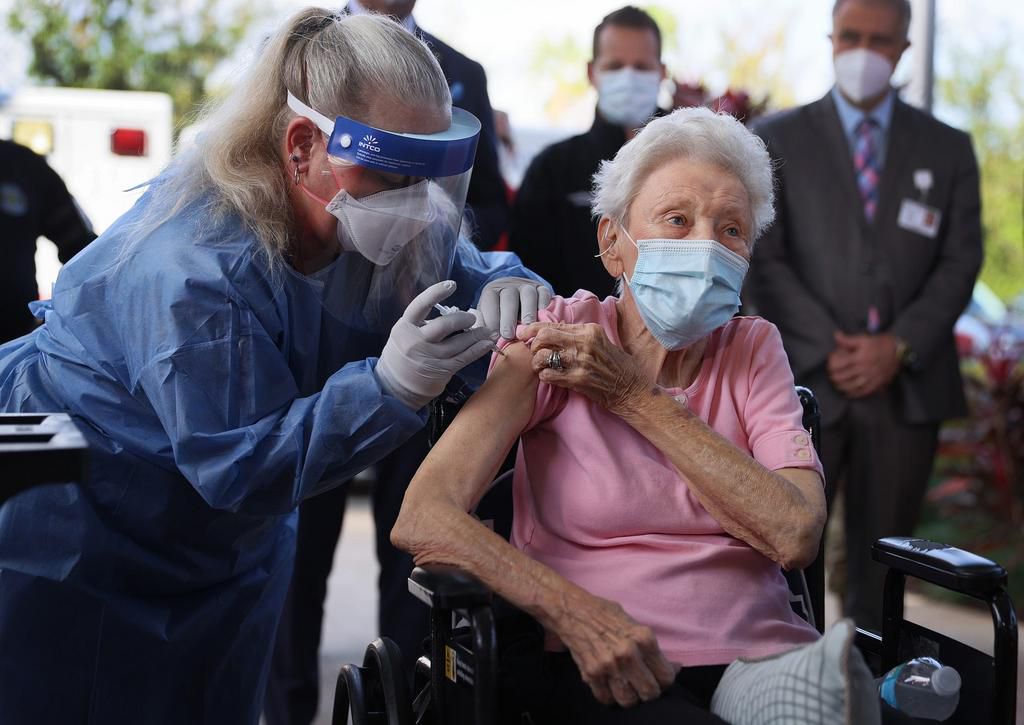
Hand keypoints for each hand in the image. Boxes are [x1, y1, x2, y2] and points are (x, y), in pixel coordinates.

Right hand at [376, 280, 498, 409]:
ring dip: (476, 335)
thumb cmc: (402, 354)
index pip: (421, 304)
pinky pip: (463, 358)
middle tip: (472, 318)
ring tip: (487, 331)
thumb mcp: (405, 334)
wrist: (394, 385)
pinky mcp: (441, 370)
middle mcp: (416, 341)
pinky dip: (477, 350)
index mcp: (405, 326)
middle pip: (444, 325)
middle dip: (462, 319)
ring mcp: (429, 357)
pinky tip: (486, 344)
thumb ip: (423, 323)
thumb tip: (453, 313)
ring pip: (458, 343)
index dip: (436, 292)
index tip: (452, 284)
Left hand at [478, 277, 551, 339]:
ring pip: (528, 295)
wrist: (516, 296)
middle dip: (508, 318)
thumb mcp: (487, 316)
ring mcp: (527, 286)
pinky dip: (544, 307)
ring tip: (527, 329)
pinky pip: (544, 295)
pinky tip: (541, 320)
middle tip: (508, 336)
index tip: (493, 336)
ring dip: (528, 313)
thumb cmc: (499, 313)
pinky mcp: (542, 289)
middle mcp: (509, 286)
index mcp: (492, 291)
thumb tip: (483, 340)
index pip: (490, 302)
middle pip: (509, 299)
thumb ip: (484, 326)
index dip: (491, 319)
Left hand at [517, 322, 650, 414]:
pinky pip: (548, 375)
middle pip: (544, 336)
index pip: (553, 324)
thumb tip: (552, 330)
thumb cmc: (616, 365)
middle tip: (533, 352)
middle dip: (533, 344)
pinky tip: (549, 377)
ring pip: (543, 356)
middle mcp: (584, 342)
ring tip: (540, 366)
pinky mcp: (577, 380)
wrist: (631, 389)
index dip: (532, 328)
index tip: (522, 333)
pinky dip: (544, 375)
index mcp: (589, 330)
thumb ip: (577, 335)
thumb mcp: (600, 341)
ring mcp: (580, 361)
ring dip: (537, 362)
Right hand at [546, 586, 675, 706]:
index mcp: (643, 638)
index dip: (664, 681)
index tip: (658, 678)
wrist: (572, 610)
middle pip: (650, 693)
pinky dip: (609, 695)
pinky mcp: (590, 673)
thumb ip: (652, 649)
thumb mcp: (634, 625)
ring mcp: (608, 665)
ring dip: (629, 697)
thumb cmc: (605, 614)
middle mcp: (628, 653)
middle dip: (649, 692)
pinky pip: (606, 698)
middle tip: (643, 685)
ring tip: (627, 687)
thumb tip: (674, 668)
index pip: (666, 676)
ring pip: (628, 701)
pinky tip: (609, 684)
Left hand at [827, 331, 899, 397]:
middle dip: (833, 375)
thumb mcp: (863, 339)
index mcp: (859, 357)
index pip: (837, 365)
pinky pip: (861, 392)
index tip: (831, 361)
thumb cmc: (879, 343)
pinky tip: (847, 391)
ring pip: (848, 386)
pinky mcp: (876, 384)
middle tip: (832, 372)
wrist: (899, 351)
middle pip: (840, 377)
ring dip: (839, 385)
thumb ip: (847, 340)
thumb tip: (835, 335)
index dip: (830, 363)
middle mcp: (863, 369)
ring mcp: (869, 378)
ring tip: (837, 382)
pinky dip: (851, 393)